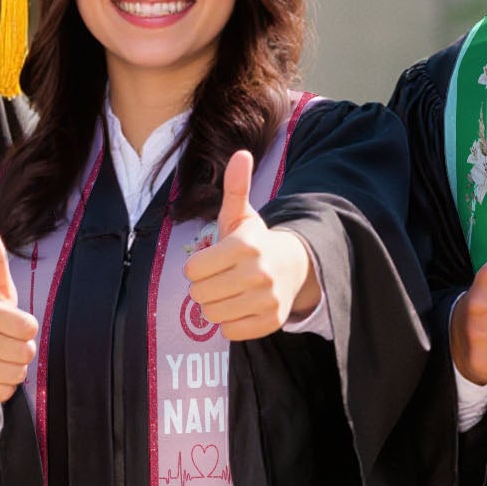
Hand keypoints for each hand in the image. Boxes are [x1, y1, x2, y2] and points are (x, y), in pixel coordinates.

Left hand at [182, 149, 316, 340]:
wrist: (293, 267)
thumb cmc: (255, 241)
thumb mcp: (242, 215)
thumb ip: (235, 187)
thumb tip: (241, 153)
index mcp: (246, 246)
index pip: (193, 270)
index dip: (196, 267)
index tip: (211, 262)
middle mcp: (258, 274)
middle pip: (199, 295)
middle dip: (203, 287)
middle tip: (219, 278)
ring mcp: (267, 300)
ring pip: (212, 316)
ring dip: (214, 306)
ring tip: (229, 292)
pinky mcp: (271, 322)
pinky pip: (229, 332)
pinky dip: (230, 323)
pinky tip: (240, 306)